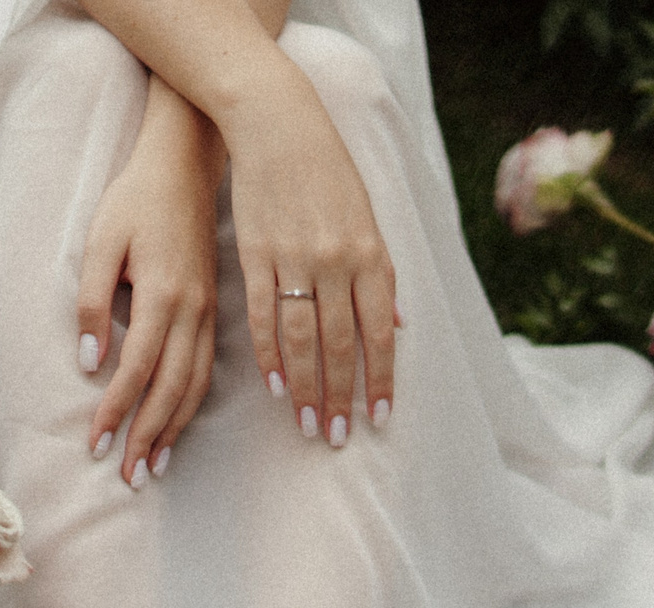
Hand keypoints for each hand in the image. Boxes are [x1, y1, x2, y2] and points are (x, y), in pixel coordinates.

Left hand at [77, 78, 223, 486]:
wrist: (185, 164)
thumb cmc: (136, 200)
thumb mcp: (102, 242)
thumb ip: (93, 303)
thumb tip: (89, 361)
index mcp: (162, 295)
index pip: (135, 370)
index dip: (115, 412)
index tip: (96, 445)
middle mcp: (190, 311)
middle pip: (169, 390)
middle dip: (146, 437)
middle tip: (127, 477)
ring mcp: (206, 313)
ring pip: (193, 386)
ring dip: (171, 430)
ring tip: (151, 465)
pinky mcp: (211, 311)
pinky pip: (205, 370)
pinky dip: (190, 405)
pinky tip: (177, 426)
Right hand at [221, 64, 396, 445]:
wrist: (279, 125)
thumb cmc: (329, 172)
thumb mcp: (367, 218)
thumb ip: (382, 275)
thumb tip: (397, 325)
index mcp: (370, 254)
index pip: (379, 332)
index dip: (380, 379)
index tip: (378, 417)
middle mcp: (336, 262)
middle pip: (341, 345)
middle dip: (342, 396)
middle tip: (337, 436)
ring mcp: (295, 259)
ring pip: (302, 338)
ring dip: (306, 387)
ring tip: (308, 423)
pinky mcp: (256, 255)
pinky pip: (264, 314)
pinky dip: (268, 353)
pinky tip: (275, 384)